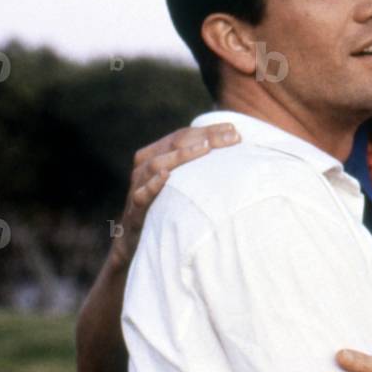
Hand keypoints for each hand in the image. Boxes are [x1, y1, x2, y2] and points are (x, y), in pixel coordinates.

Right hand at [109, 123, 239, 265]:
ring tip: (206, 148)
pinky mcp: (134, 211)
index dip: (208, 131)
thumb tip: (236, 150)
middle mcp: (145, 167)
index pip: (183, 135)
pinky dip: (153, 184)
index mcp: (156, 155)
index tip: (234, 130)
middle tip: (231, 136)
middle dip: (204, 138)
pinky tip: (166, 175)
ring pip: (156, 164)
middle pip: (173, 144)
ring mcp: (137, 187)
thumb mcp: (184, 183)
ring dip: (182, 155)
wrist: (138, 242)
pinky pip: (141, 195)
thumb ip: (201, 166)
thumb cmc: (168, 206)